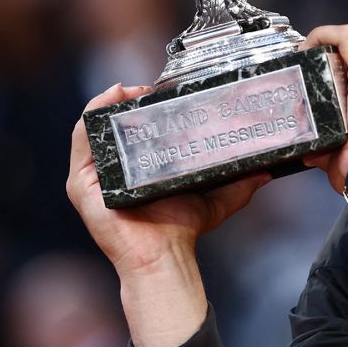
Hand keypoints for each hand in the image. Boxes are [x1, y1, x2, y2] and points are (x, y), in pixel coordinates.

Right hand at [67, 83, 270, 279]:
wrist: (165, 258)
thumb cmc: (181, 230)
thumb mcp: (215, 200)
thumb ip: (240, 184)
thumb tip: (267, 170)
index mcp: (133, 168)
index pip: (129, 127)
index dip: (139, 104)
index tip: (157, 89)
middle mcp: (110, 169)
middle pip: (110, 124)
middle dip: (124, 100)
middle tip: (145, 88)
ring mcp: (93, 177)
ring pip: (92, 128)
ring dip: (107, 103)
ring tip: (128, 90)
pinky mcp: (82, 186)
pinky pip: (81, 143)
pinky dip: (91, 118)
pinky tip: (107, 103)